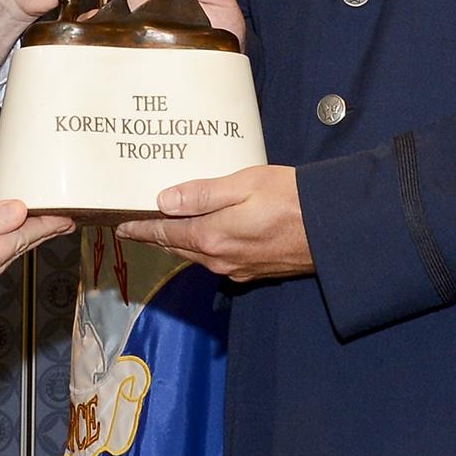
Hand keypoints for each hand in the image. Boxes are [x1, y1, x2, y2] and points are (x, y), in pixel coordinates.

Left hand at [114, 165, 309, 281]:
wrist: (333, 228)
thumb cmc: (290, 198)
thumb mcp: (243, 184)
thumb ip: (202, 195)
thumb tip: (163, 201)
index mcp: (212, 237)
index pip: (165, 234)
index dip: (141, 228)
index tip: (122, 225)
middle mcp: (220, 259)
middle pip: (177, 247)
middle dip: (155, 236)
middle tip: (137, 224)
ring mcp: (237, 268)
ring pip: (196, 255)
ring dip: (178, 243)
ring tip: (166, 227)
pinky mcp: (254, 270)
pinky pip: (217, 260)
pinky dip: (202, 247)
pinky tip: (205, 235)